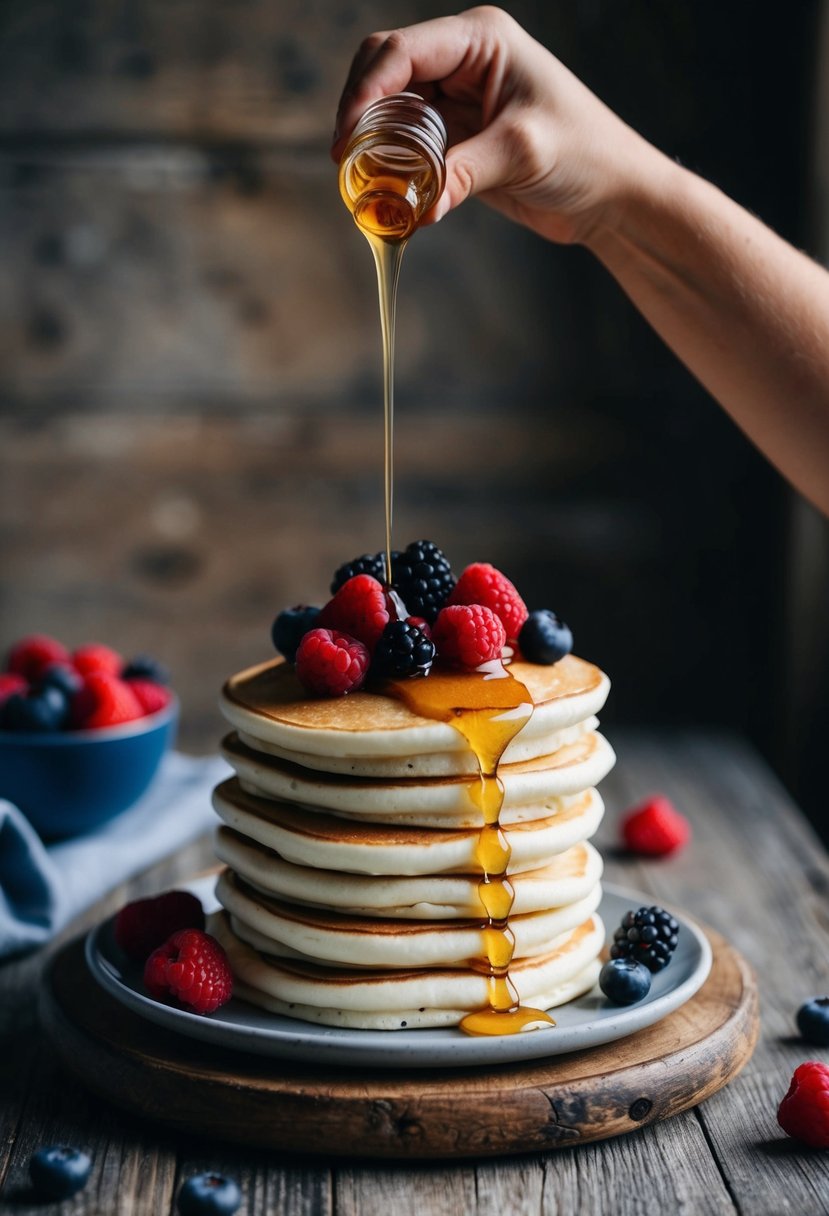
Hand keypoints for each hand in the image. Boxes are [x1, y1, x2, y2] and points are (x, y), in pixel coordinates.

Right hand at [331, 6, 657, 244]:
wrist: (612, 194)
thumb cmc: (585, 154)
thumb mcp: (522, 155)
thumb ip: (465, 174)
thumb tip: (417, 208)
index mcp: (480, 41)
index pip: (401, 51)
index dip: (365, 90)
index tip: (347, 137)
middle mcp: (463, 62)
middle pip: (385, 73)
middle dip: (360, 113)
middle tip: (345, 161)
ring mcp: (457, 99)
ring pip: (391, 111)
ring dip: (373, 144)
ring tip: (362, 183)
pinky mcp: (457, 139)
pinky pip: (409, 147)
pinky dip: (393, 169)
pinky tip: (389, 196)